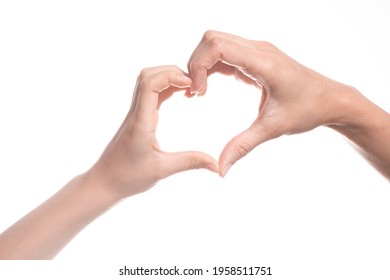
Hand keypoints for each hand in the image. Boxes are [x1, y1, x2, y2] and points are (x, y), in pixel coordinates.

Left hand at [88, 65, 217, 198]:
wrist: (104, 182)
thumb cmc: (128, 177)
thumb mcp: (162, 171)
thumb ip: (190, 163)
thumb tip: (217, 165)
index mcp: (140, 122)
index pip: (149, 84)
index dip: (171, 76)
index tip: (191, 85)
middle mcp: (136, 113)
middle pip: (148, 75)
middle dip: (173, 72)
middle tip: (194, 85)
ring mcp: (135, 114)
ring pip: (148, 82)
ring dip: (169, 78)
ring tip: (189, 88)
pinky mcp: (137, 118)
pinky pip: (150, 93)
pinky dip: (166, 88)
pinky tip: (180, 95)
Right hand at [187, 31, 355, 175]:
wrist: (330, 100)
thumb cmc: (307, 111)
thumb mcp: (272, 129)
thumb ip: (242, 146)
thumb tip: (220, 169)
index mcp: (263, 62)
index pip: (218, 46)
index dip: (198, 66)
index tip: (197, 92)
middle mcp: (259, 49)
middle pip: (212, 39)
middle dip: (196, 63)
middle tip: (195, 92)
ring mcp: (257, 51)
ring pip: (216, 42)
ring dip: (202, 64)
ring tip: (198, 92)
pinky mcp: (255, 57)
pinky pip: (225, 53)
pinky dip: (210, 67)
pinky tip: (207, 88)